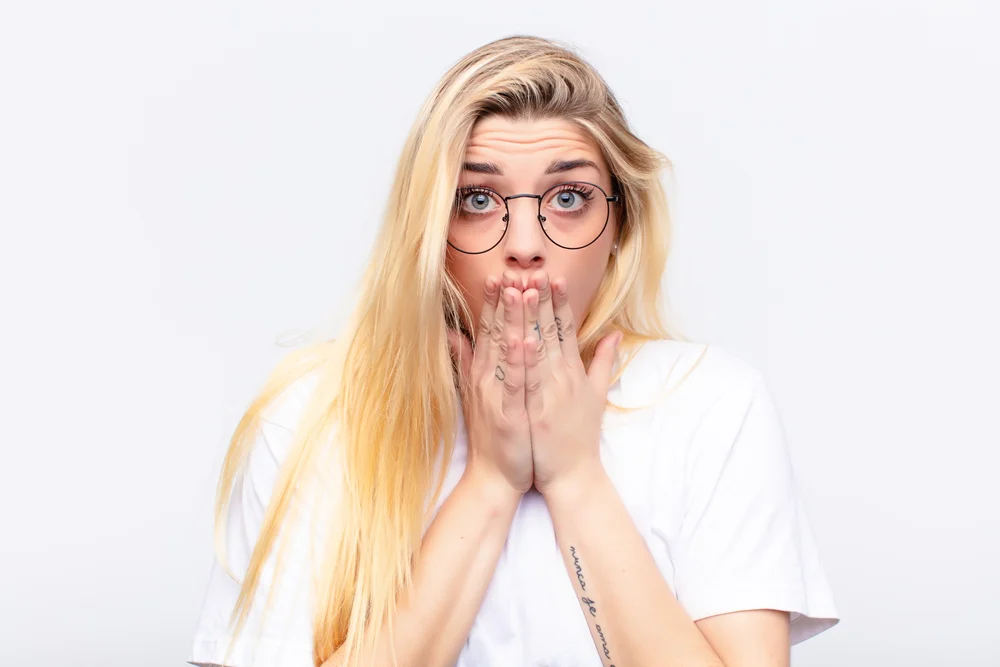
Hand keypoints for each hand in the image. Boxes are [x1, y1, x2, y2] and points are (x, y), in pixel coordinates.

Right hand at [447, 272, 532, 495]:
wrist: (495, 477)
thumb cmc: (494, 435)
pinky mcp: (509, 413)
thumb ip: (466, 360)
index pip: (490, 330)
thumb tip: (450, 333)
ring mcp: (497, 394)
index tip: (501, 275)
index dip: (495, 302)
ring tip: (520, 291)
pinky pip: (516, 382)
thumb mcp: (476, 393)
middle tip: (512, 270)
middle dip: (505, 300)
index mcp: (486, 372)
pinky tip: (527, 339)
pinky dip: (520, 360)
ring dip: (513, 320)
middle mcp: (488, 378)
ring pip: (507, 350)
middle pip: (498, 332)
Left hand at [521, 270, 621, 496]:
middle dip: (542, 298)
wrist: (573, 475)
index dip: (559, 301)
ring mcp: (550, 392)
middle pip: (551, 330)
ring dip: (530, 317)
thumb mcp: (596, 396)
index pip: (565, 329)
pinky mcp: (537, 410)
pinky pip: (529, 379)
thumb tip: (615, 335)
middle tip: (534, 269)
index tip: (553, 276)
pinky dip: (525, 359)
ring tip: (523, 289)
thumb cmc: (579, 437)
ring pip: (538, 347)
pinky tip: (520, 338)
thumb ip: (602, 362)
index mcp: (573, 371)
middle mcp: (562, 376)